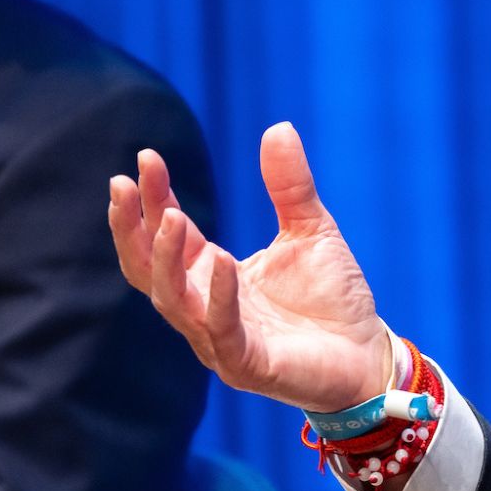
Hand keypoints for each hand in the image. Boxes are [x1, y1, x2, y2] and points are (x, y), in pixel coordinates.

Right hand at [108, 121, 390, 411]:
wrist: (367, 354)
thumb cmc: (333, 298)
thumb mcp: (311, 230)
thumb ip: (290, 186)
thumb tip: (278, 126)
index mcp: (212, 276)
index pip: (168, 235)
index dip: (153, 199)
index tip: (146, 158)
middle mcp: (205, 307)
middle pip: (148, 269)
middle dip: (131, 228)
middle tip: (123, 184)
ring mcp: (220, 340)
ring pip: (173, 300)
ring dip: (167, 258)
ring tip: (171, 216)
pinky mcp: (247, 365)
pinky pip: (220, 330)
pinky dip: (218, 295)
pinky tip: (218, 260)